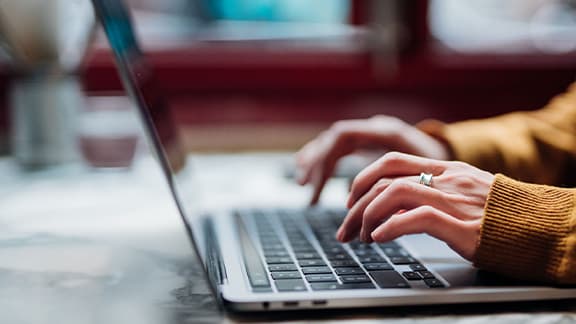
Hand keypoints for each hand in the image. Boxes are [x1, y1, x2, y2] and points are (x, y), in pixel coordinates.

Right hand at [295, 116, 450, 204]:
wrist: (454, 153)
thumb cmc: (444, 168)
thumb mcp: (425, 176)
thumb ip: (399, 187)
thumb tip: (374, 210)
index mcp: (387, 131)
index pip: (343, 136)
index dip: (326, 161)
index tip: (319, 188)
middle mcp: (375, 128)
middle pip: (333, 140)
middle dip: (316, 166)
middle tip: (307, 191)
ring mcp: (371, 133)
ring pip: (333, 141)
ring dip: (315, 162)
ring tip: (302, 183)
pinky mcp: (369, 142)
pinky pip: (337, 147)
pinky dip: (321, 158)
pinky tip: (306, 169)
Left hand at [337, 152, 493, 260]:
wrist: (540, 226)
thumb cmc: (500, 213)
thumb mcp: (464, 192)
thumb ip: (431, 192)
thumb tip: (393, 206)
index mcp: (445, 169)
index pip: (391, 161)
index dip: (363, 178)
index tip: (351, 200)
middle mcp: (446, 179)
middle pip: (385, 178)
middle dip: (356, 203)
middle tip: (345, 227)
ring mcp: (454, 200)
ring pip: (394, 194)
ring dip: (367, 216)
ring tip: (360, 237)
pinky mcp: (462, 226)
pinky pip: (417, 218)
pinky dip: (390, 227)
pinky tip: (379, 238)